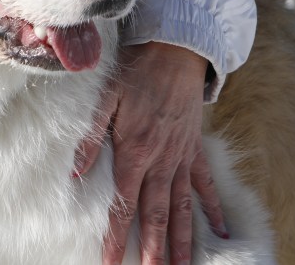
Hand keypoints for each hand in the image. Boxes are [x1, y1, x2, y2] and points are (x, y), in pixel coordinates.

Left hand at [74, 42, 227, 264]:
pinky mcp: (195, 148)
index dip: (115, 236)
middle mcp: (161, 161)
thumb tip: (74, 173)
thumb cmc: (137, 73)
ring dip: (181, 239)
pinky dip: (212, 208)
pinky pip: (206, 184)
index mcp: (135, 152)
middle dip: (153, 250)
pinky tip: (220, 231)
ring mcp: (182, 157)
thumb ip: (90, 137)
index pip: (123, 204)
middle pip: (157, 214)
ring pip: (182, 207)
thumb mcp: (106, 98)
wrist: (176, 51)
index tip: (111, 263)